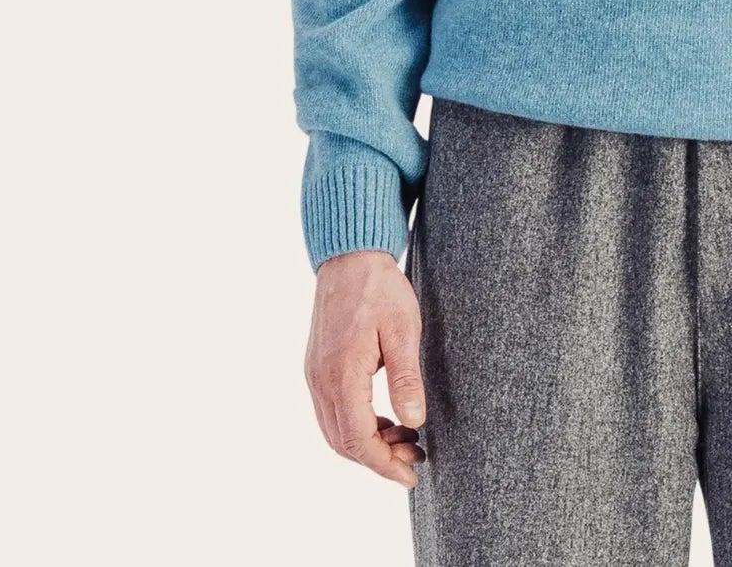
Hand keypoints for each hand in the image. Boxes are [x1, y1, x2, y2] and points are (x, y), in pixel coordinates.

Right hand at [304, 248, 426, 489]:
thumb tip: (414, 422)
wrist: (349, 256)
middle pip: (343, 444)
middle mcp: (321, 381)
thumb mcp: (403, 329)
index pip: (358, 440)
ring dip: (368, 444)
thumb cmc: (379, 288)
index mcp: (342, 375)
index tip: (411, 475)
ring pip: (335, 431)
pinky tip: (387, 419)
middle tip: (416, 456)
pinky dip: (358, 426)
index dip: (384, 465)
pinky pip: (333, 412)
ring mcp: (315, 375)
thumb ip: (406, 377)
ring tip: (407, 439)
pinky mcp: (317, 368)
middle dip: (380, 459)